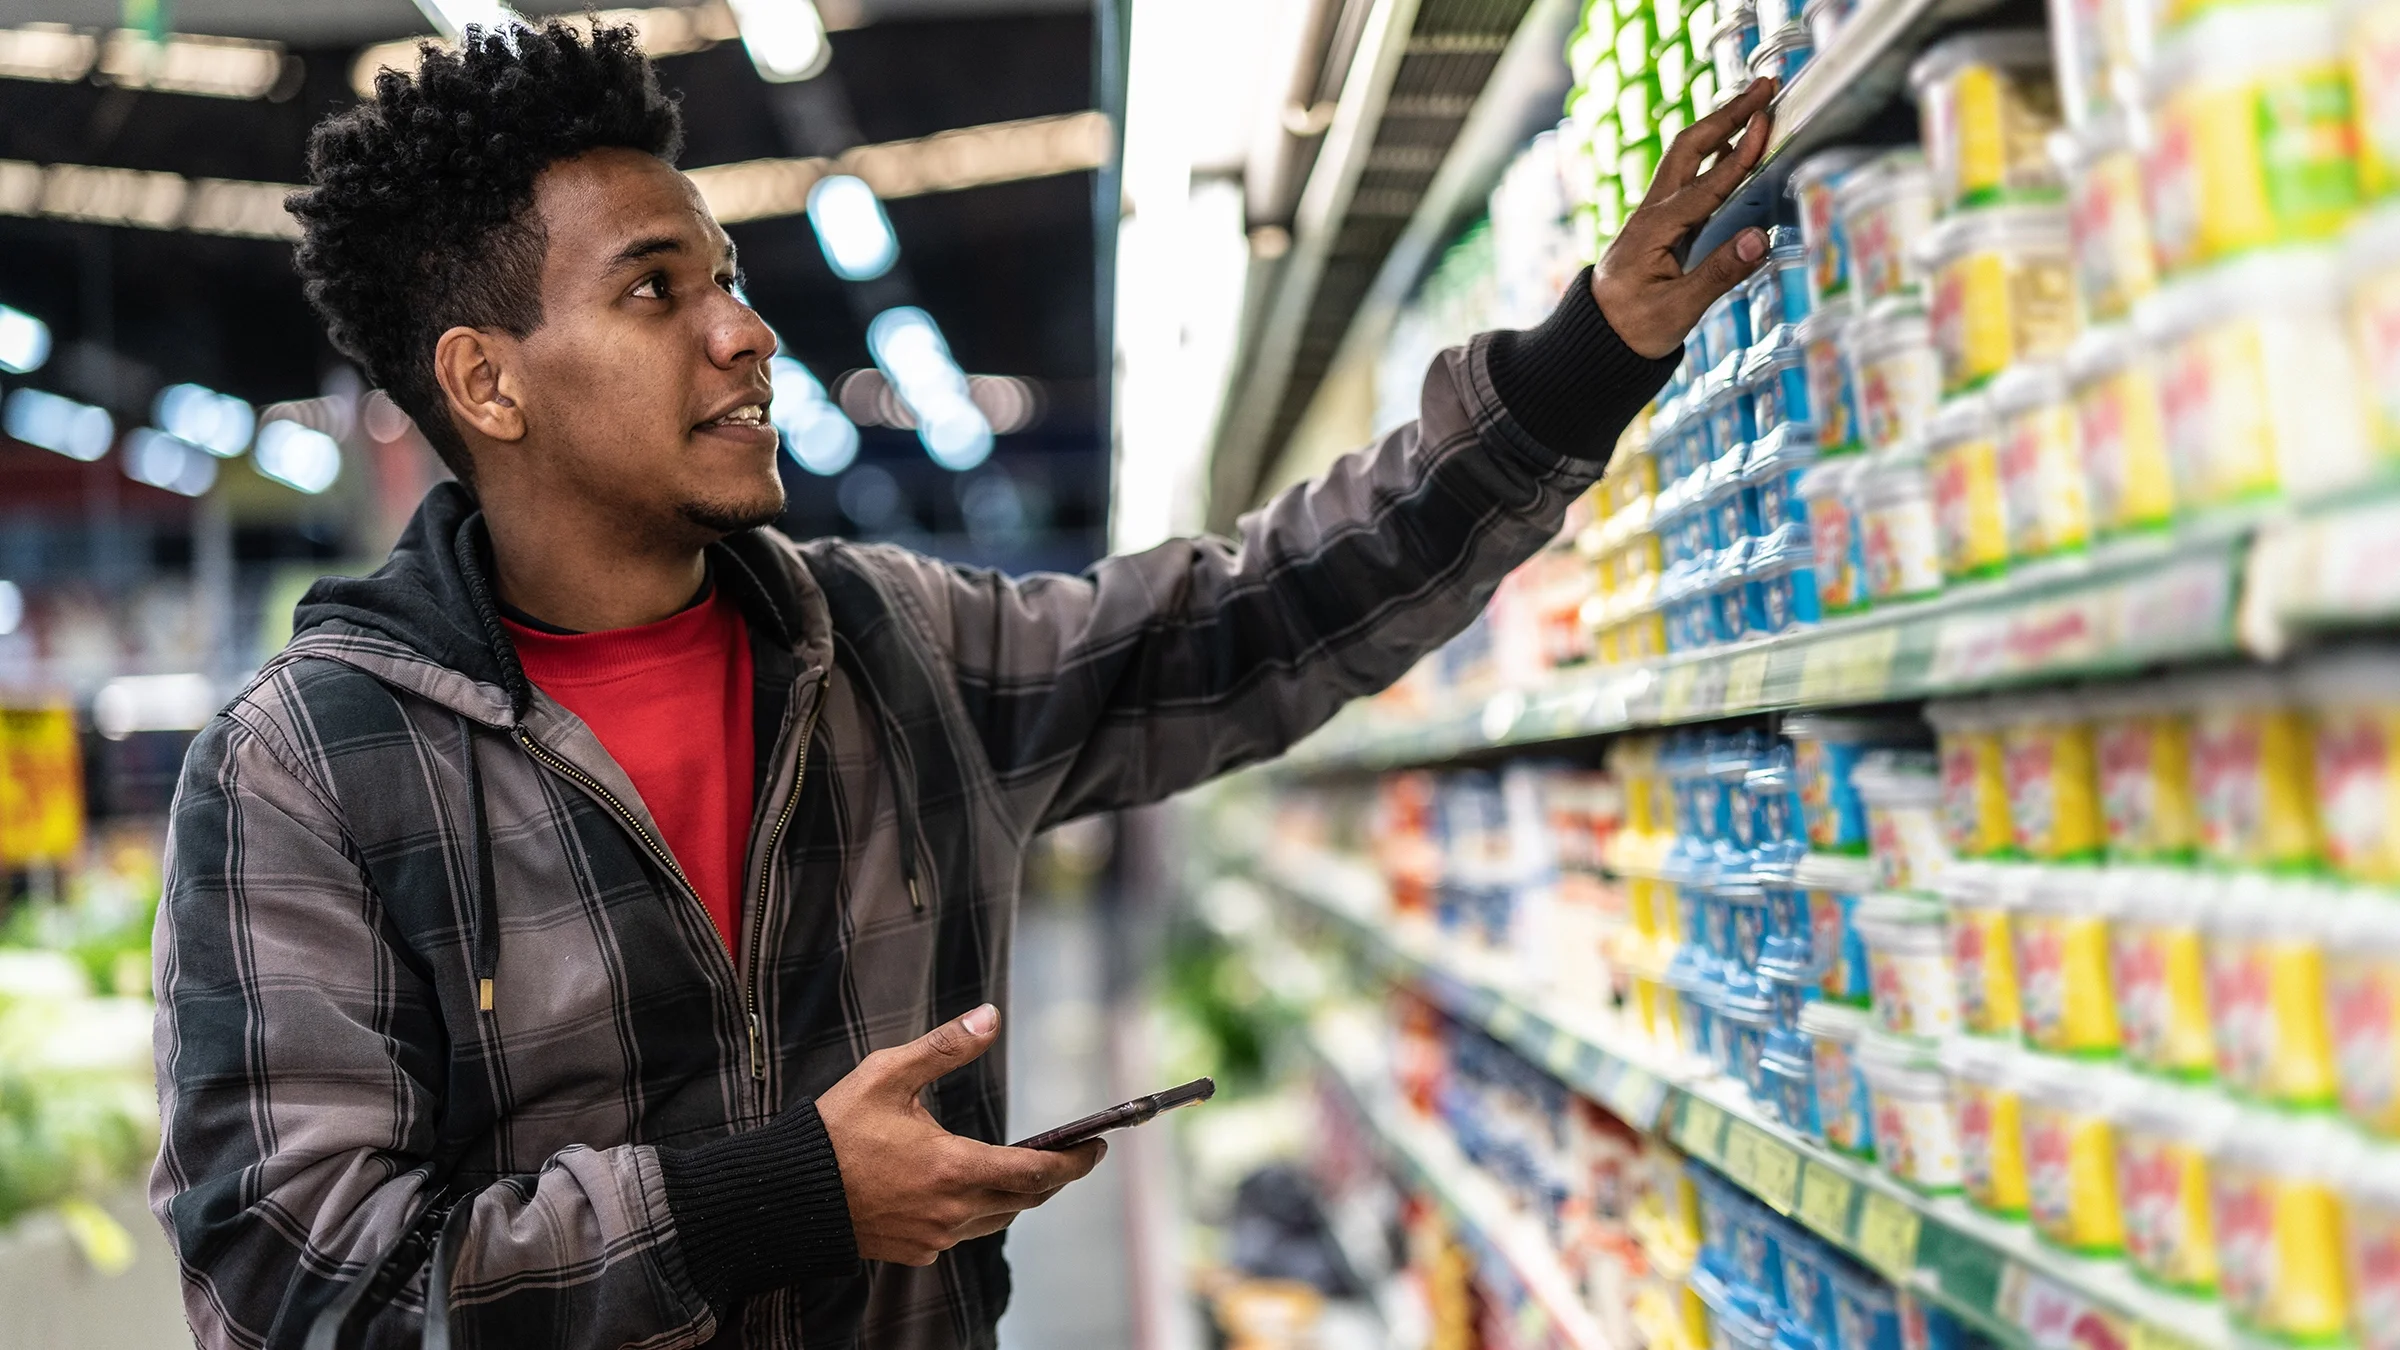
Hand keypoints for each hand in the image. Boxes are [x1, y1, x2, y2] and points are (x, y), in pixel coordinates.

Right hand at [815, 1003, 1105, 1266]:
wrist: (784, 1194)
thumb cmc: (834, 1131)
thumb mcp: (888, 1074)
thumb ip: (945, 1046)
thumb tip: (991, 1017)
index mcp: (954, 1168)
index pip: (1038, 1172)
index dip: (1076, 1161)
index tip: (1097, 1146)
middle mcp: (951, 1212)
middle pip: (1025, 1199)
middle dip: (1053, 1176)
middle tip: (1071, 1153)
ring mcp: (933, 1237)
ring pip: (996, 1219)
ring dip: (1016, 1195)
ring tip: (1025, 1166)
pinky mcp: (914, 1252)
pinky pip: (962, 1233)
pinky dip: (977, 1211)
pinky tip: (966, 1187)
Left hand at [1593, 77, 1781, 358]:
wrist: (1597, 337)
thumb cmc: (1634, 328)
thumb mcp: (1679, 310)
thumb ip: (1721, 273)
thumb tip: (1761, 239)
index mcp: (1655, 230)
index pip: (1706, 183)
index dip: (1739, 152)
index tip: (1766, 120)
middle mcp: (1652, 212)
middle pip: (1690, 147)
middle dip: (1728, 113)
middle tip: (1765, 86)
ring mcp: (1655, 213)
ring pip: (1688, 155)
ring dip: (1722, 124)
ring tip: (1756, 100)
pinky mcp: (1662, 222)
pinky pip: (1691, 175)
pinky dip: (1716, 150)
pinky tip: (1733, 143)